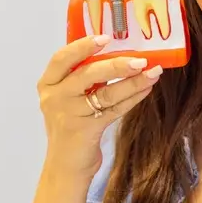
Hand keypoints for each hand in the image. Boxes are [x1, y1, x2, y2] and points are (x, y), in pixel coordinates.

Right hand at [38, 33, 161, 177]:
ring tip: (154, 72)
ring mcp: (69, 114)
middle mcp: (55, 97)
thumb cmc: (71, 125)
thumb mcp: (69, 98)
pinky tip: (146, 89)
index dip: (83, 46)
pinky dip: (133, 98)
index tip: (106, 37)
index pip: (62, 58)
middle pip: (87, 74)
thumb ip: (83, 77)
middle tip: (140, 59)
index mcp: (48, 84)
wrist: (66, 165)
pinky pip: (114, 110)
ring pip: (105, 93)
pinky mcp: (86, 130)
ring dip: (133, 82)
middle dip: (116, 64)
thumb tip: (119, 53)